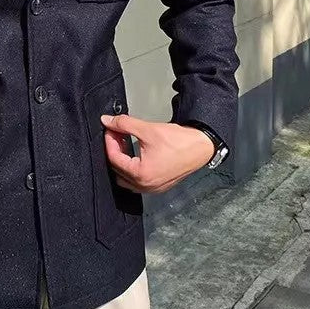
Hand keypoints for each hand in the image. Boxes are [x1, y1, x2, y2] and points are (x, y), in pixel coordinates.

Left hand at [99, 115, 215, 193]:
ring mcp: (153, 188)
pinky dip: (132, 168)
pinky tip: (134, 154)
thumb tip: (108, 121)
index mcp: (141, 174)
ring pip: (126, 178)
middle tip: (116, 135)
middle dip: (114, 151)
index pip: (114, 158)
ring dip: (122, 161)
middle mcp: (145, 185)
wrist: (201, 146)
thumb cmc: (180, 142)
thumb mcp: (148, 129)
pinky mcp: (158, 186)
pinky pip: (137, 181)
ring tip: (124, 143)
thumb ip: (124, 124)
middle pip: (117, 170)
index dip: (109, 141)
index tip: (110, 129)